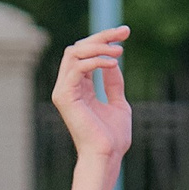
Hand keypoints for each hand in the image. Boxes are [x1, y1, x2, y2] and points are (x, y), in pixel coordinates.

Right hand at [52, 28, 131, 164]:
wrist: (107, 156)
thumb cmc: (112, 137)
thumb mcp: (118, 102)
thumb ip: (113, 82)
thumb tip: (112, 61)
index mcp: (79, 88)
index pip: (85, 53)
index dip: (104, 40)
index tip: (124, 33)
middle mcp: (68, 87)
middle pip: (78, 48)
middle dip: (102, 36)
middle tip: (124, 33)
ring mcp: (63, 91)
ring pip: (74, 52)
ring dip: (98, 47)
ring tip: (119, 52)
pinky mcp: (64, 97)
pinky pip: (76, 67)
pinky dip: (95, 61)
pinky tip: (113, 63)